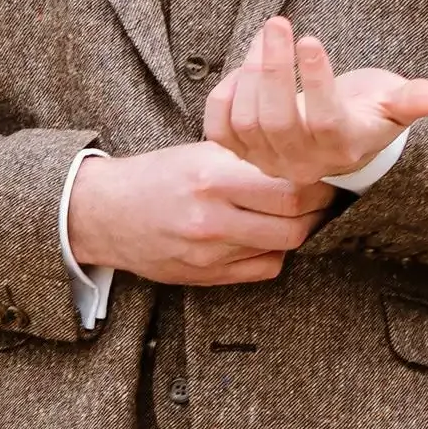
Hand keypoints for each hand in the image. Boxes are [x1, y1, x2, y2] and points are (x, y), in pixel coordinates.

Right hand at [65, 141, 334, 285]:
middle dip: (317, 209)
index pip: (288, 187)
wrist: (104, 213)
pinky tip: (268, 235)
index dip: (315, 182)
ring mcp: (210, 251)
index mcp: (210, 177)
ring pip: (283, 247)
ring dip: (299, 230)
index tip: (323, 172)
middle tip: (323, 195)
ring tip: (299, 213)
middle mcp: (212, 218)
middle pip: (293, 223)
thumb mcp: (196, 154)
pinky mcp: (207, 274)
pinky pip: (264, 268)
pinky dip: (275, 252)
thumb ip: (244, 162)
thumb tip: (298, 161)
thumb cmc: (154, 176)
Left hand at [205, 16, 427, 185]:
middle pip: (277, 121)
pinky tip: (242, 68)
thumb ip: (411, 100)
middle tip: (277, 22)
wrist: (338, 140)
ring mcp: (269, 160)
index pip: (324, 120)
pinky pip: (220, 130)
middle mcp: (303, 162)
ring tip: (267, 34)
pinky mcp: (242, 153)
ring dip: (250, 72)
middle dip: (272, 68)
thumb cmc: (367, 111)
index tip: (310, 39)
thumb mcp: (393, 103)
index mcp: (343, 146)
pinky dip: (224, 96)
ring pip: (247, 121)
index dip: (315, 81)